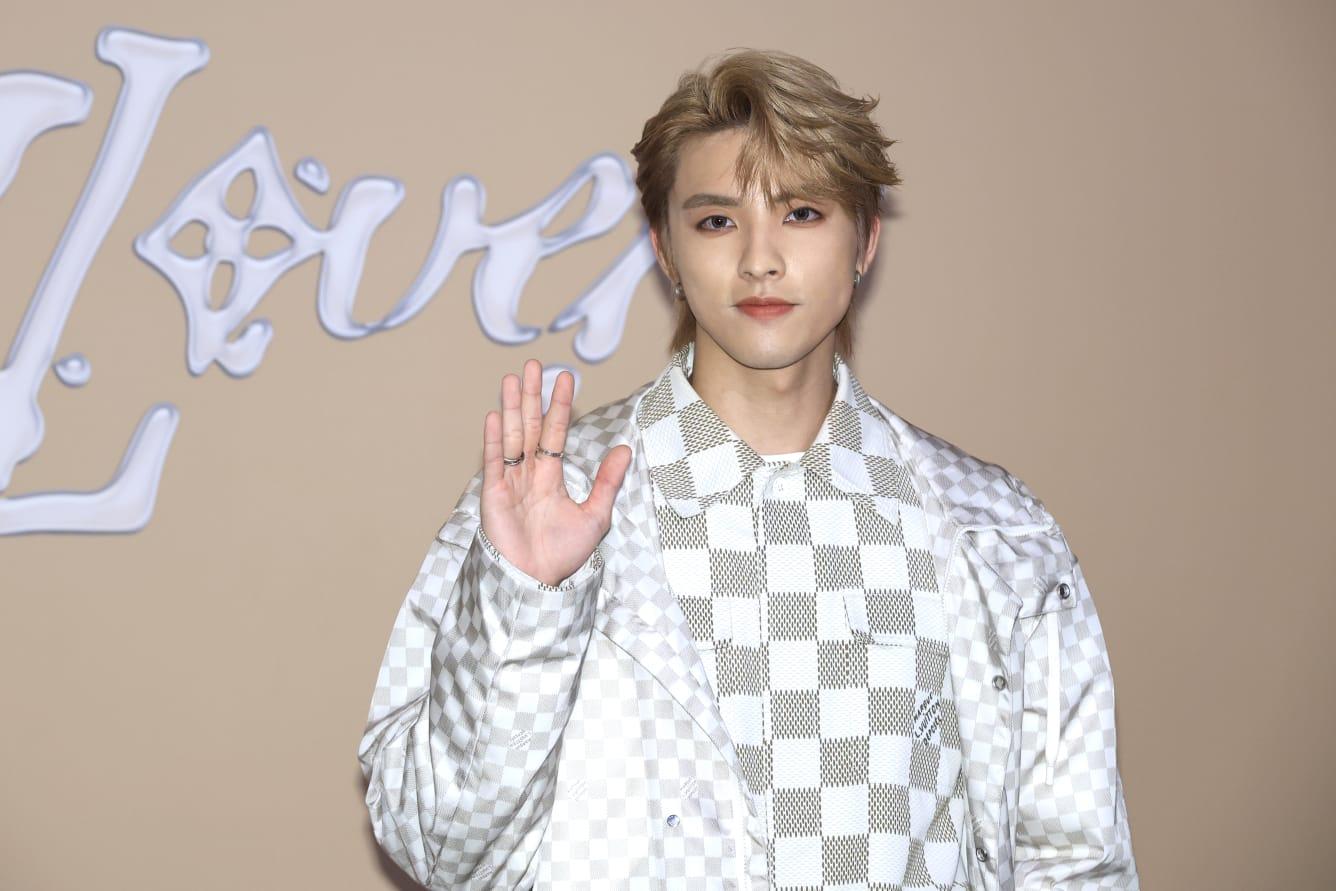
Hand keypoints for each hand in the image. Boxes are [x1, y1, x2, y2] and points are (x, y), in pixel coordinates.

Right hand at [480, 359, 631, 587]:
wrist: (538, 581)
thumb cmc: (563, 555)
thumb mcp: (595, 515)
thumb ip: (607, 482)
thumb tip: (624, 448)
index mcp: (552, 477)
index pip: (555, 432)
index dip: (559, 406)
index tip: (565, 378)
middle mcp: (530, 474)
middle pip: (529, 426)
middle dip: (531, 396)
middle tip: (534, 365)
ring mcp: (510, 482)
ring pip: (511, 437)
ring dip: (510, 408)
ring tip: (512, 379)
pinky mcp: (494, 495)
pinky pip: (495, 463)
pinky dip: (494, 440)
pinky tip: (494, 416)